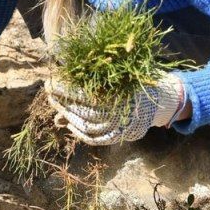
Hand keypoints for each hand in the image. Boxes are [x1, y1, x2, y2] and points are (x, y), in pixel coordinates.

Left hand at [47, 74, 184, 145]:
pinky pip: (94, 138)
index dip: (65, 88)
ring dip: (66, 115)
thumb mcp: (121, 70)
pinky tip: (68, 123)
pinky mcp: (117, 136)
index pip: (83, 93)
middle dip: (61, 100)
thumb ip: (98, 72)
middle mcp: (117, 112)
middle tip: (48, 90)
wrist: (161, 99)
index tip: (51, 81)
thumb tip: (71, 72)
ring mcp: (117, 127)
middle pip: (81, 110)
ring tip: (55, 103)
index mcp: (118, 93)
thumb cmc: (137, 79)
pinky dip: (79, 133)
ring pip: (85, 125)